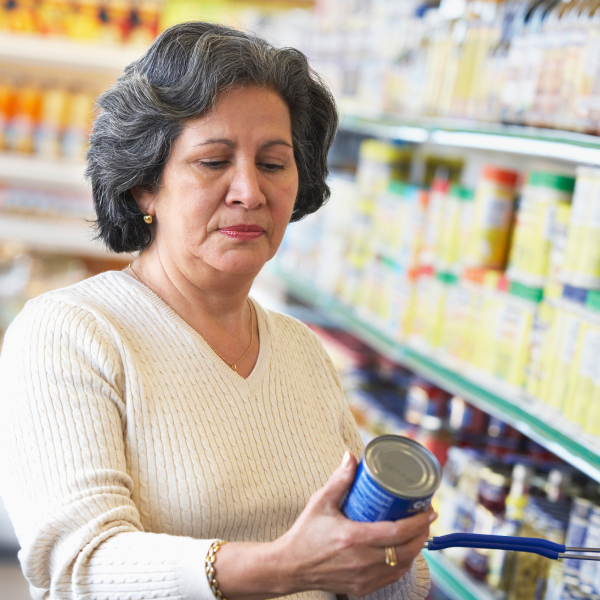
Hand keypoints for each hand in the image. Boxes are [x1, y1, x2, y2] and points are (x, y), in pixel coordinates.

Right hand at [274, 451, 436, 596]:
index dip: (418, 522)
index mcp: (353, 538)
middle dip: (422, 533)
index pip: (397, 532)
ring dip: (415, 548)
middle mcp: (361, 560)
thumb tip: (351, 456)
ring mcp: (363, 577)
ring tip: (418, 531)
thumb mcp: (320, 502)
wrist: (290, 566)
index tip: (429, 510)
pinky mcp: (361, 588)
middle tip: (426, 517)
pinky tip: (404, 551)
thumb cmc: (305, 533)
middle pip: (406, 550)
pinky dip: (402, 563)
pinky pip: (392, 577)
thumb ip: (338, 480)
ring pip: (402, 565)